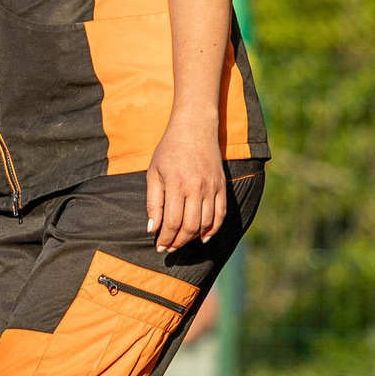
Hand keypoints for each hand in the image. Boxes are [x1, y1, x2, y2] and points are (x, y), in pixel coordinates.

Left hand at [145, 119, 226, 251]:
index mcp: (176, 184)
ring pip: (206, 223)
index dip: (165, 238)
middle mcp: (196, 188)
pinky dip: (213, 229)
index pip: (172, 222)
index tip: (159, 247)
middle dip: (178, 242)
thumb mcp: (154, 173)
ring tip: (182, 242)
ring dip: (193, 238)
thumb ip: (152, 202)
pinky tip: (203, 237)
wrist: (195, 127)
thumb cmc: (169, 149)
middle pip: (190, 227)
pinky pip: (221, 214)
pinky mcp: (221, 186)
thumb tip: (152, 228)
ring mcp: (212, 187)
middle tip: (169, 248)